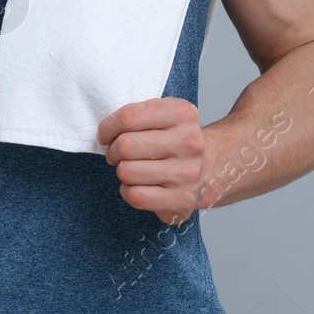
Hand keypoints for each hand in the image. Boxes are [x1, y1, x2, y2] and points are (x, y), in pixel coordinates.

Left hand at [97, 97, 206, 224]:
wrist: (209, 166)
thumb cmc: (173, 137)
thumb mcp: (161, 112)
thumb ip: (135, 114)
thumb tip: (105, 133)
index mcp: (182, 114)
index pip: (128, 118)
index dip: (107, 128)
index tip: (105, 135)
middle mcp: (189, 143)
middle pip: (125, 146)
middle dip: (113, 151)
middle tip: (118, 153)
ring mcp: (188, 173)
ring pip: (127, 172)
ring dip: (122, 171)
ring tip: (133, 168)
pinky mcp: (182, 201)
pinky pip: (136, 196)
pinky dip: (128, 191)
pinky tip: (138, 185)